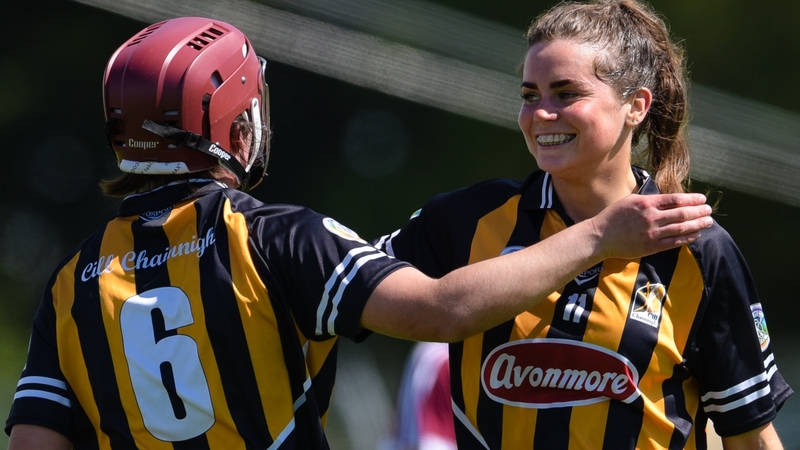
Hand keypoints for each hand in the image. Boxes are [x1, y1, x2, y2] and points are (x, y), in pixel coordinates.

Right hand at [590, 193, 712, 259]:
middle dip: (699, 211)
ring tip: (708, 222)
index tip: (702, 199)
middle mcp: (651, 217)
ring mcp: (652, 233)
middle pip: (682, 213)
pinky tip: (696, 234)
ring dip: (697, 224)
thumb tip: (668, 200)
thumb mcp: (630, 201)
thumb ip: (649, 200)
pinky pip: (674, 242)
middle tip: (709, 210)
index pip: (676, 199)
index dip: (692, 199)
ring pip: (681, 228)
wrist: (599, 237)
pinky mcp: (651, 247)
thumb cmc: (613, 217)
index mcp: (646, 203)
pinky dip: (687, 238)